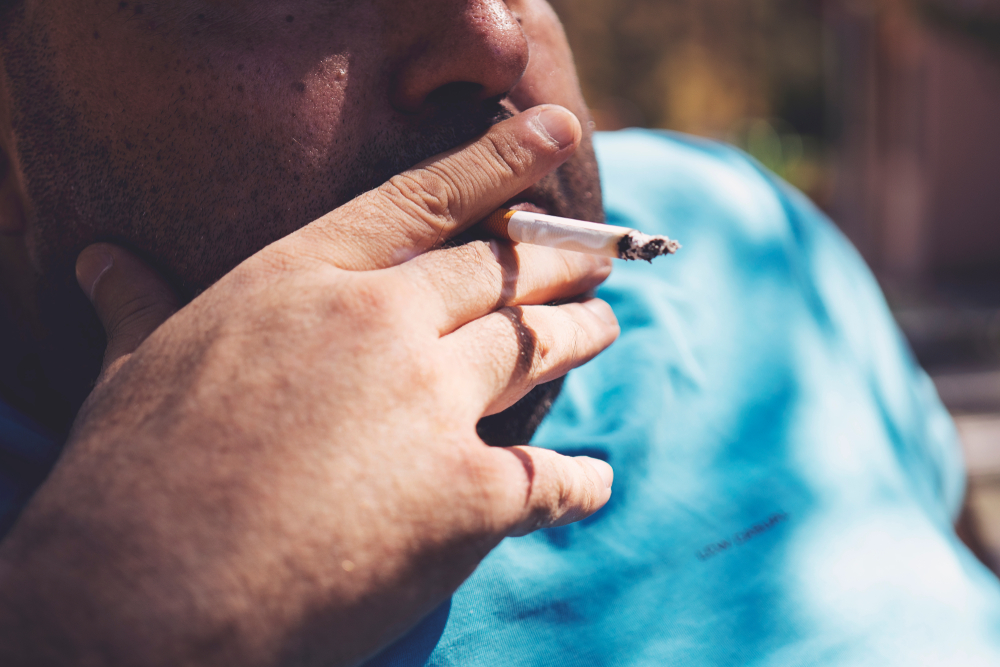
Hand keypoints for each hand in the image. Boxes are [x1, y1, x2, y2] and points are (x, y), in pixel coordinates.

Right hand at [0, 106, 617, 666]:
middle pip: (497, 278)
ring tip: (605, 326)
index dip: (496, 163)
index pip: (422, 200)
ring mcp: (433, 407)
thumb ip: (141, 308)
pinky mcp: (467, 497)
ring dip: (578, 337)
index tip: (551, 134)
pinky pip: (550, 478)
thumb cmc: (129, 483)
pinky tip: (596, 479)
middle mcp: (383, 325)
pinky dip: (580, 481)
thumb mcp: (135, 370)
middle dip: (555, 267)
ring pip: (534, 351)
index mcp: (305, 280)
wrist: (147, 599)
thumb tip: (103, 264)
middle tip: (595, 264)